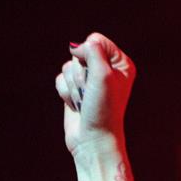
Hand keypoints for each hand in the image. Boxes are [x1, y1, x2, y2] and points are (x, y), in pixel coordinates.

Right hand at [56, 32, 135, 157]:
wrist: (93, 140)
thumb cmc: (104, 110)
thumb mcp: (103, 74)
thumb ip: (92, 51)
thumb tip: (76, 46)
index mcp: (120, 63)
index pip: (95, 40)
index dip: (88, 54)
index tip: (95, 75)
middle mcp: (105, 69)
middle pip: (79, 54)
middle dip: (81, 75)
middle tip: (91, 94)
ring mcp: (89, 80)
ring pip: (68, 67)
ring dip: (74, 86)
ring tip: (85, 102)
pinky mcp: (75, 90)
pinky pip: (60, 79)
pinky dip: (66, 93)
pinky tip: (77, 106)